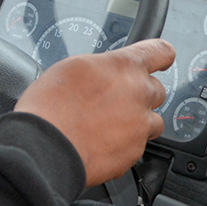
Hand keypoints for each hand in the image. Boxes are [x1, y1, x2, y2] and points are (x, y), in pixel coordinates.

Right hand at [17, 39, 175, 185]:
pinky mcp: (134, 153)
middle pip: (157, 90)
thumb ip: (100, 68)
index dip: (161, 55)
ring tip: (109, 125)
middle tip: (114, 101)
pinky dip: (124, 145)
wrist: (45, 148)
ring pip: (152, 121)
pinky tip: (101, 143)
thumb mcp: (71, 68)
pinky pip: (137, 146)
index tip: (161, 59)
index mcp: (124, 67)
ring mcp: (139, 126)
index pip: (160, 52)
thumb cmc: (50, 107)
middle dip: (140, 94)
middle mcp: (139, 94)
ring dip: (137, 121)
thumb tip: (104, 72)